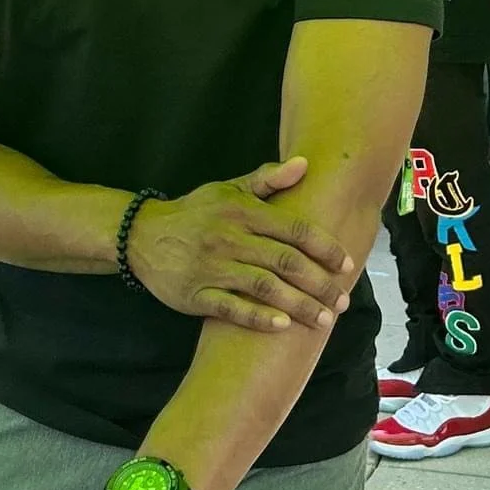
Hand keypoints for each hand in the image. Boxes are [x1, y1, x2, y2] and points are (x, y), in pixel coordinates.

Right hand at [126, 158, 355, 331]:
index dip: (324, 248)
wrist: (142, 236)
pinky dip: (258, 317)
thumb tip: (304, 164)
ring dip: (298, 305)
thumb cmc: (195, 212)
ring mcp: (212, 268)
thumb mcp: (227, 190)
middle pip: (284, 262)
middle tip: (343, 300)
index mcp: (241, 212)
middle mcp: (229, 238)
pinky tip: (283, 325)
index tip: (347, 264)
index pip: (293, 229)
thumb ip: (267, 180)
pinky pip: (232, 308)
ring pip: (264, 287)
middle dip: (319, 283)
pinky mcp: (196, 295)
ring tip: (324, 319)